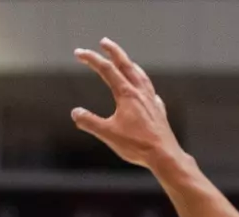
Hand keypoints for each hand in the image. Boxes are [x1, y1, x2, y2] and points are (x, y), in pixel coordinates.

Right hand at [70, 38, 184, 173]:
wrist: (163, 154)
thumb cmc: (136, 145)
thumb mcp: (107, 134)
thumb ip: (90, 122)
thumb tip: (75, 113)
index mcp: (126, 94)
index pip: (106, 70)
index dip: (92, 59)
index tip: (80, 53)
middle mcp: (140, 92)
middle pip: (126, 65)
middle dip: (113, 51)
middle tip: (104, 42)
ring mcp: (150, 99)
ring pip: (140, 75)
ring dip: (130, 64)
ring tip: (126, 61)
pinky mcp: (157, 110)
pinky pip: (150, 90)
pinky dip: (143, 84)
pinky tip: (144, 89)